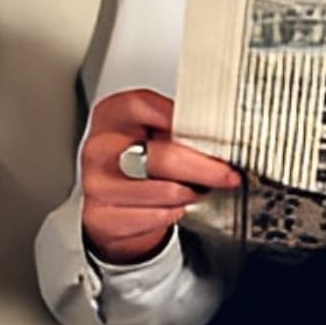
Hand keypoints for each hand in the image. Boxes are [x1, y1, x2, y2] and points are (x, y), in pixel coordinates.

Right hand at [80, 89, 240, 263]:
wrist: (115, 202)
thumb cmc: (143, 160)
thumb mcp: (158, 132)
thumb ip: (182, 128)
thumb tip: (227, 136)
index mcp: (114, 114)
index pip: (151, 108)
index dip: (188, 122)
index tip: (220, 135)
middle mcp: (100, 146)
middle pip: (164, 157)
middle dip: (206, 169)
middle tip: (229, 175)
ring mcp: (96, 183)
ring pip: (164, 192)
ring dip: (190, 194)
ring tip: (198, 190)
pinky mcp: (100, 216)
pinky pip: (155, 216)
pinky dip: (174, 213)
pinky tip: (177, 207)